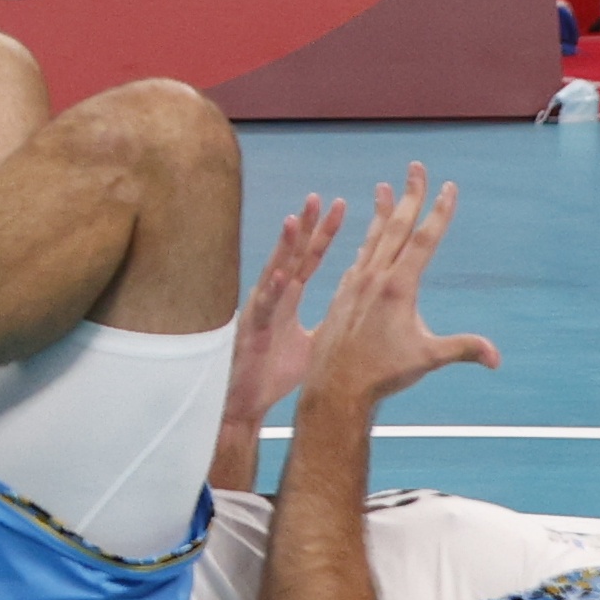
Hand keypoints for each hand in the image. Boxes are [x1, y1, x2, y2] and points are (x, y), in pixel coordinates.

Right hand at [225, 195, 348, 429]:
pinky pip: (265, 307)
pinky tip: (282, 276)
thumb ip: (328, 321)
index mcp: (289, 296)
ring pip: (275, 270)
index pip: (310, 257)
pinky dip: (273, 291)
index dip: (324, 233)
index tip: (340, 206)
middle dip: (307, 226)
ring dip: (285, 247)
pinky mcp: (255, 329)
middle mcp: (275, 295)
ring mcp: (263, 309)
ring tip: (295, 221)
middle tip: (320, 198)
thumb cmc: (273, 372)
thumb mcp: (310, 342)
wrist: (246, 401)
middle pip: (294, 254)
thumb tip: (353, 311)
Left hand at [301, 166, 498, 411]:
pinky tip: (369, 235)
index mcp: (398, 286)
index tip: (449, 187)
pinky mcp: (343, 292)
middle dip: (410, 195)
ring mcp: (356, 282)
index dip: (439, 213)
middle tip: (416, 167)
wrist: (336, 384)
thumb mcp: (428, 359)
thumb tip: (498, 358)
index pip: (424, 240)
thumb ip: (463, 349)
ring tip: (384, 187)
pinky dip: (367, 240)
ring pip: (373, 238)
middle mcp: (375, 277)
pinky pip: (358, 257)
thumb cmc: (382, 373)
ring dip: (383, 211)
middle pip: (397, 227)